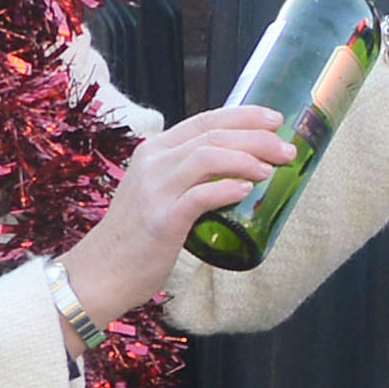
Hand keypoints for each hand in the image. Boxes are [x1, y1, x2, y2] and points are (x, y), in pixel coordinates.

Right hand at [62, 101, 292, 321]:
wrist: (102, 271)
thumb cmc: (137, 236)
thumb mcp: (158, 192)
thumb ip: (187, 177)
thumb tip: (236, 174)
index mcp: (155, 151)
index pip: (204, 121)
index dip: (243, 116)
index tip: (274, 119)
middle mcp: (154, 163)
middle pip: (212, 135)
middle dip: (256, 138)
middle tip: (286, 149)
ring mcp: (156, 189)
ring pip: (207, 157)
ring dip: (247, 159)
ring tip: (272, 169)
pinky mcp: (162, 219)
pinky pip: (199, 196)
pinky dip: (226, 189)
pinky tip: (247, 189)